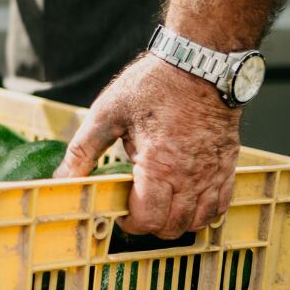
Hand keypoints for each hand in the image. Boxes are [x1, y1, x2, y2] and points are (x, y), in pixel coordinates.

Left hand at [55, 55, 241, 237]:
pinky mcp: (227, 163)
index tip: (121, 212)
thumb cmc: (156, 83)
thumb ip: (83, 150)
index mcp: (158, 166)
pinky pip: (220, 204)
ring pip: (198, 221)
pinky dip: (204, 212)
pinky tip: (188, 201)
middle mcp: (190, 176)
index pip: (147, 219)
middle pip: (172, 227)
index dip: (130, 223)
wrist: (201, 61)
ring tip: (161, 206)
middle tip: (138, 209)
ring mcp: (213, 172)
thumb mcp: (108, 112)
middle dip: (150, 225)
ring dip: (177, 222)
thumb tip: (61, 177)